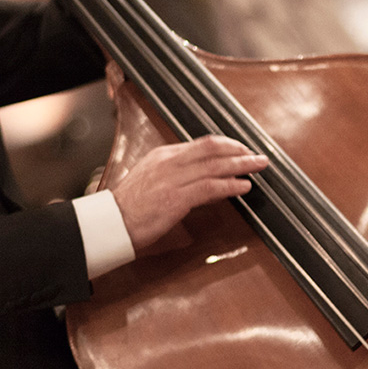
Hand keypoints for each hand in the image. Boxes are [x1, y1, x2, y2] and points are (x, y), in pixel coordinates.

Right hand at [109, 135, 269, 249]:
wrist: (109, 224)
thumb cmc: (129, 208)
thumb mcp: (151, 181)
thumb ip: (175, 175)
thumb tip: (202, 179)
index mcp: (162, 155)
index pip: (201, 144)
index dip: (226, 146)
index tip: (241, 151)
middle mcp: (168, 162)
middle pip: (212, 149)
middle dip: (239, 151)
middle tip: (257, 156)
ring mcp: (172, 179)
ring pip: (214, 166)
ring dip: (241, 166)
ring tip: (258, 167)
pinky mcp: (175, 199)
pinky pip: (210, 188)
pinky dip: (230, 186)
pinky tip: (243, 187)